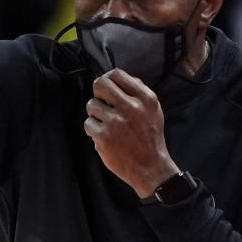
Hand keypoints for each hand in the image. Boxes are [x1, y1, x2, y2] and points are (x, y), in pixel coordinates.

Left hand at [83, 68, 179, 197]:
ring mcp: (117, 122)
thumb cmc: (150, 138)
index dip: (108, 79)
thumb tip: (118, 78)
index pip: (117, 74)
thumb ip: (138, 92)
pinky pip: (88, 124)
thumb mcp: (154, 110)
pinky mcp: (104, 136)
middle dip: (97, 92)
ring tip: (106, 124)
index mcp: (146, 98)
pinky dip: (93, 130)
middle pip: (100, 84)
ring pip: (91, 105)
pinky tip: (103, 136)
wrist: (151, 167)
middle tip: (102, 102)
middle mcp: (132, 107)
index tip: (107, 89)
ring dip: (95, 114)